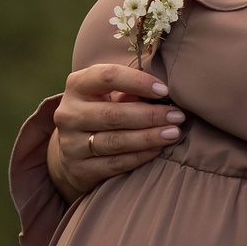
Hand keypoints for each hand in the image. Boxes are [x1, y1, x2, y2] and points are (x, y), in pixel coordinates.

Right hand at [45, 62, 185, 201]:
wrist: (72, 152)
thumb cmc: (100, 112)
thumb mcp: (107, 95)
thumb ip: (129, 91)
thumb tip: (163, 94)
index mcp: (77, 86)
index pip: (107, 77)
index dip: (138, 82)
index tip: (164, 90)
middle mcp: (69, 114)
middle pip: (113, 114)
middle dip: (150, 115)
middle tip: (177, 116)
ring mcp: (71, 144)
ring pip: (115, 141)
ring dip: (149, 137)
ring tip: (173, 133)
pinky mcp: (79, 169)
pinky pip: (116, 163)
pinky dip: (141, 156)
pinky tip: (159, 149)